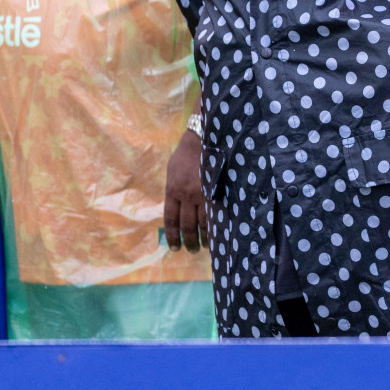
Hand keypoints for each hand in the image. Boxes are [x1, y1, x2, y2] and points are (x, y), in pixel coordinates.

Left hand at [163, 129, 205, 251]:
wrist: (203, 139)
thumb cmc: (186, 154)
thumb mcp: (172, 172)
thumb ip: (173, 191)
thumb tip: (175, 208)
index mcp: (173, 191)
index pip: (171, 220)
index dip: (173, 236)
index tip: (175, 247)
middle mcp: (187, 196)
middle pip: (187, 226)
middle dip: (189, 241)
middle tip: (191, 250)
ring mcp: (204, 194)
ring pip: (203, 223)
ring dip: (204, 238)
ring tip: (205, 246)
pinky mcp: (217, 191)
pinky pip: (217, 213)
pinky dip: (217, 226)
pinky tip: (219, 234)